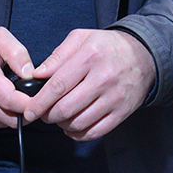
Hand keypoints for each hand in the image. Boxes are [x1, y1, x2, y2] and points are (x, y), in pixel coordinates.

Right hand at [0, 26, 35, 128]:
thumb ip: (17, 53)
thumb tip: (30, 74)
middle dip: (27, 112)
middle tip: (38, 102)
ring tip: (23, 100)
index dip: (28, 103)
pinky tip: (8, 104)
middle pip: (8, 116)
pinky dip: (5, 117)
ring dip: (16, 115)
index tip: (42, 100)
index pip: (9, 99)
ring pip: (3, 123)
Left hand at [22, 28, 155, 140]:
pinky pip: (95, 132)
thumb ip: (58, 56)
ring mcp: (114, 97)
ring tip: (59, 117)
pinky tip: (72, 126)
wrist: (144, 56)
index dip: (40, 102)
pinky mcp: (122, 112)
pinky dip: (78, 134)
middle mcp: (103, 78)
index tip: (29, 110)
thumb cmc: (107, 46)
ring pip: (79, 123)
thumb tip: (37, 74)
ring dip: (62, 125)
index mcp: (90, 56)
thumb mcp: (82, 38)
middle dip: (48, 115)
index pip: (58, 85)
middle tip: (43, 113)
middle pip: (66, 108)